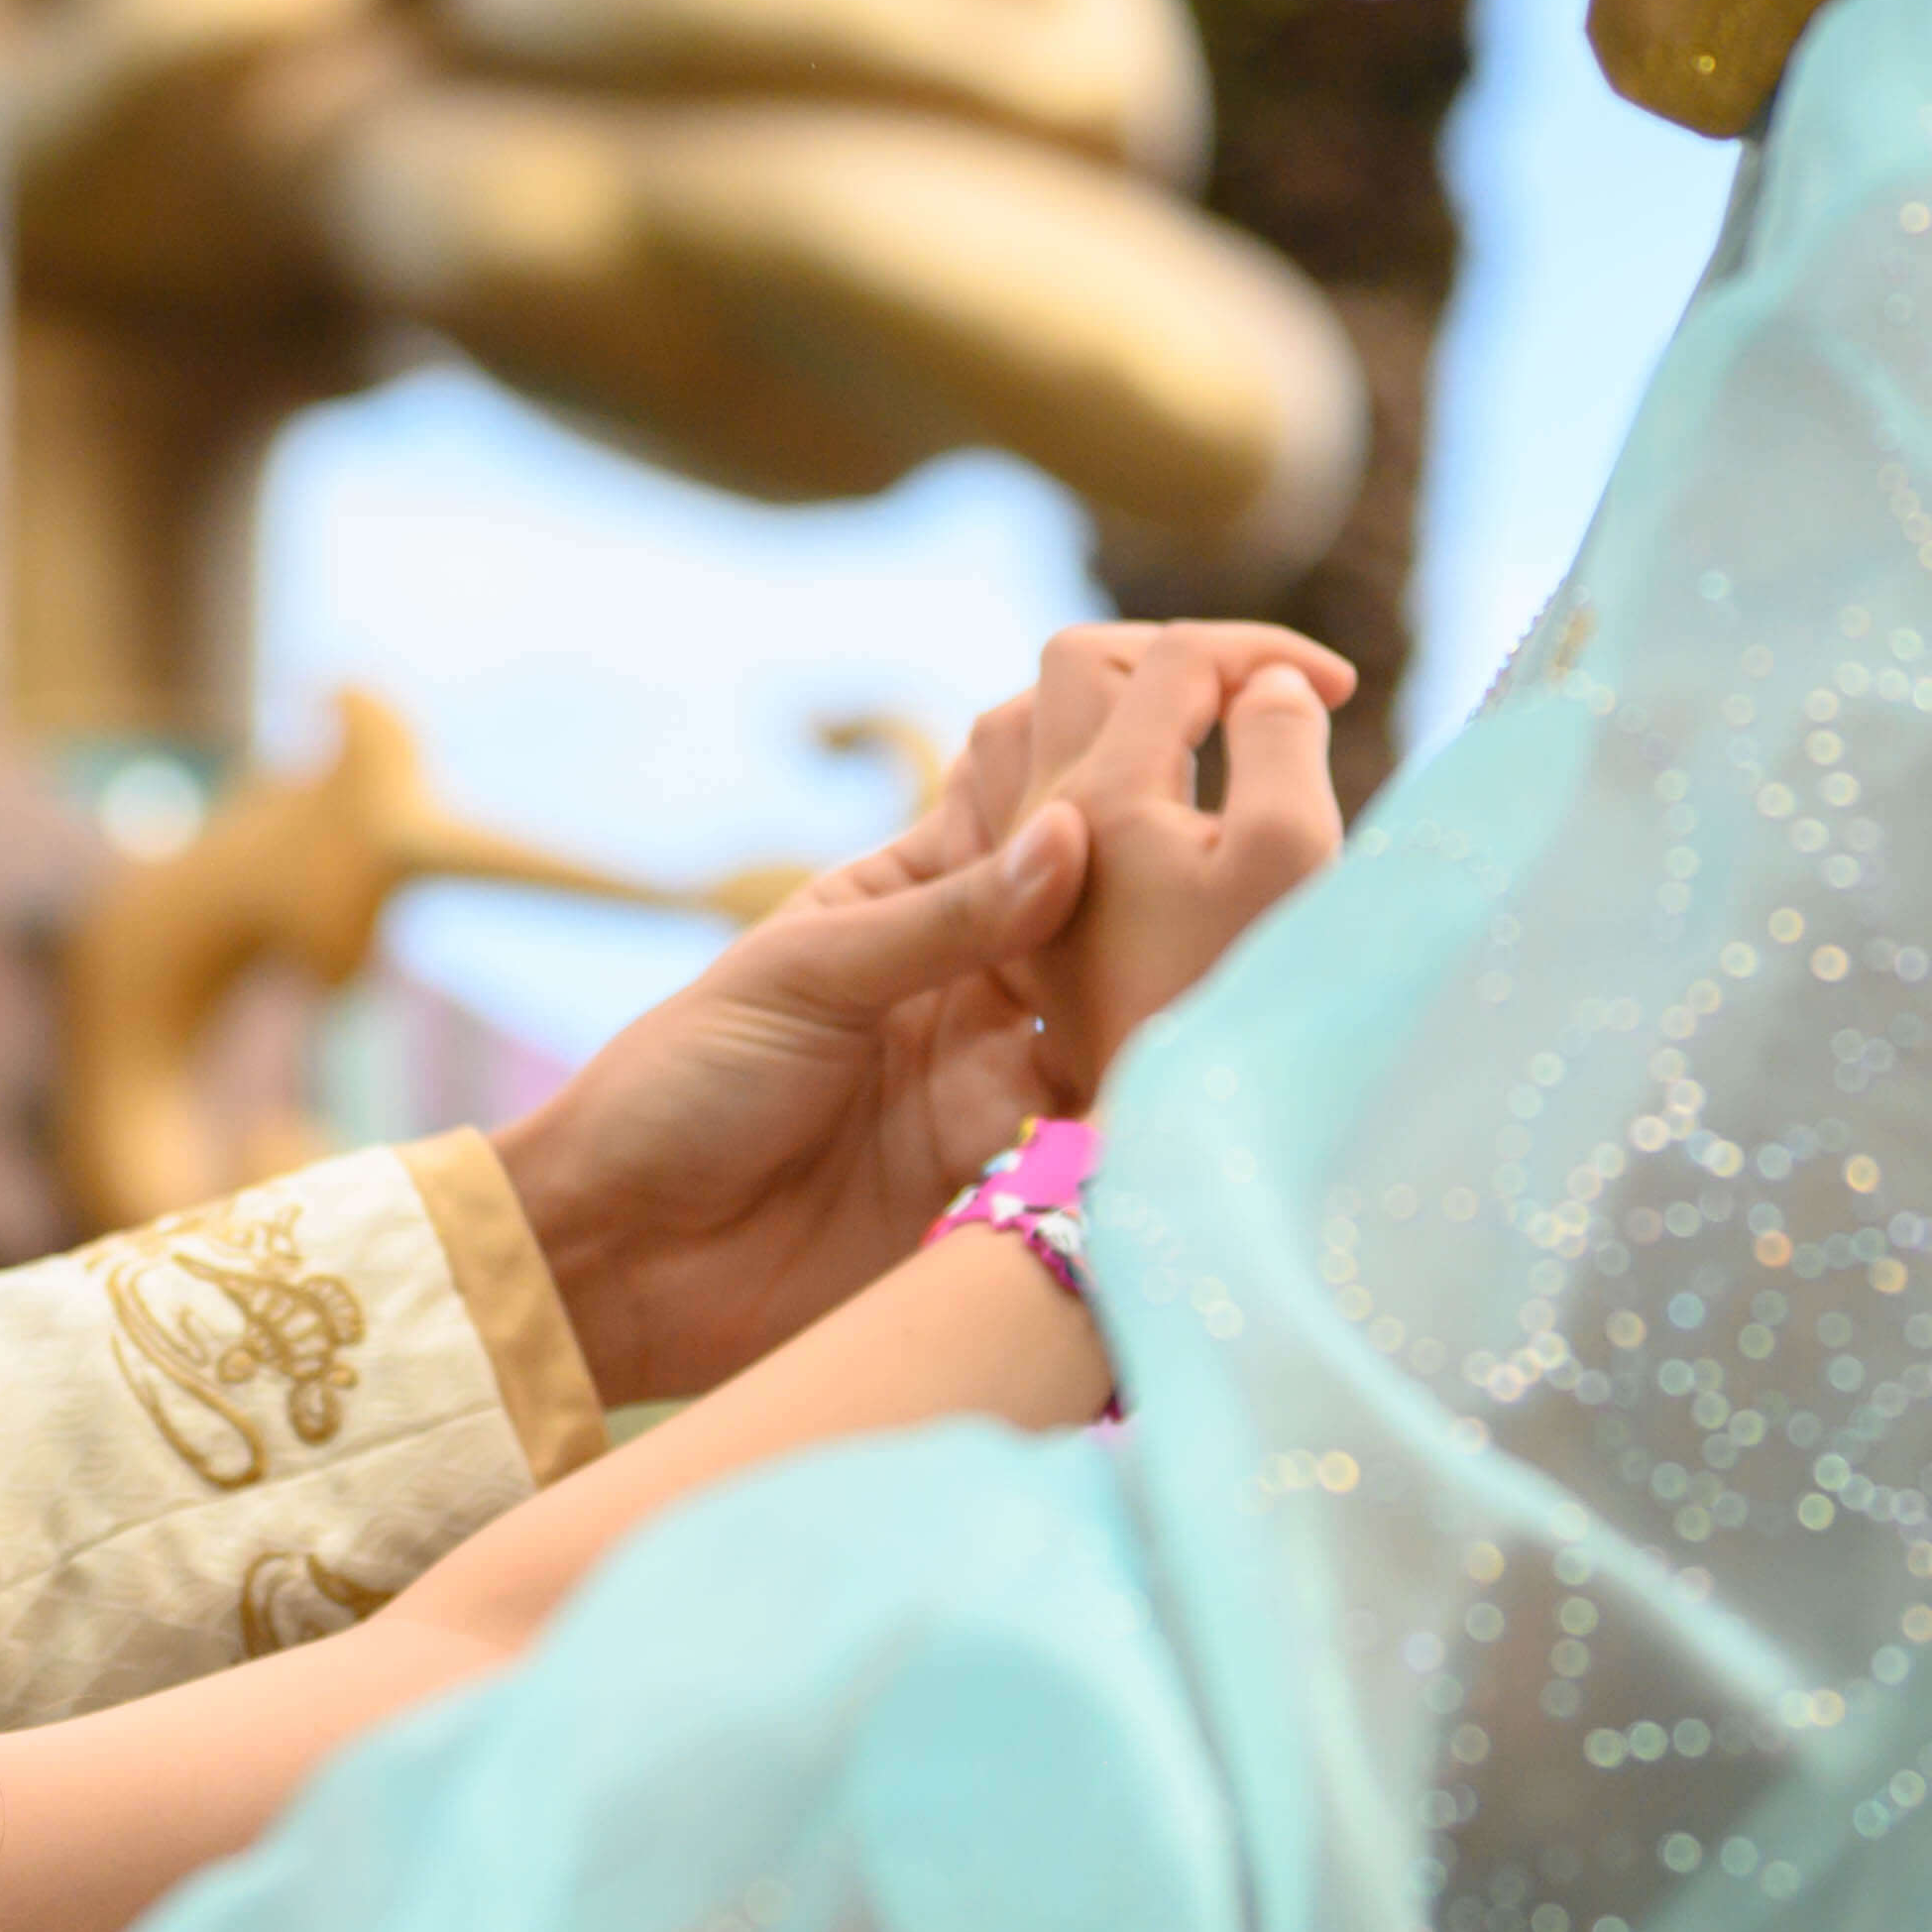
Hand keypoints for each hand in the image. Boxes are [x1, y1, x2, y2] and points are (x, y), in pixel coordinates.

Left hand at [484, 622, 1352, 1390]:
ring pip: (1141, 1002)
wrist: (619, 1253)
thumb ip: (944, 916)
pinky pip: (1113, 1123)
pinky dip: (1165, 1096)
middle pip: (1130, 891)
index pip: (1062, 779)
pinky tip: (1226, 1068)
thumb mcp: (802, 975)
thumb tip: (1077, 832)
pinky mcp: (1013, 1174)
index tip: (1268, 677)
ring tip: (1296, 941)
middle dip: (1215, 853)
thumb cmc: (677, 1089)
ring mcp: (1007, 1072)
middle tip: (1312, 821)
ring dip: (1203, 976)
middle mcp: (985, 969)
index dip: (1154, 718)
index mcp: (924, 886)